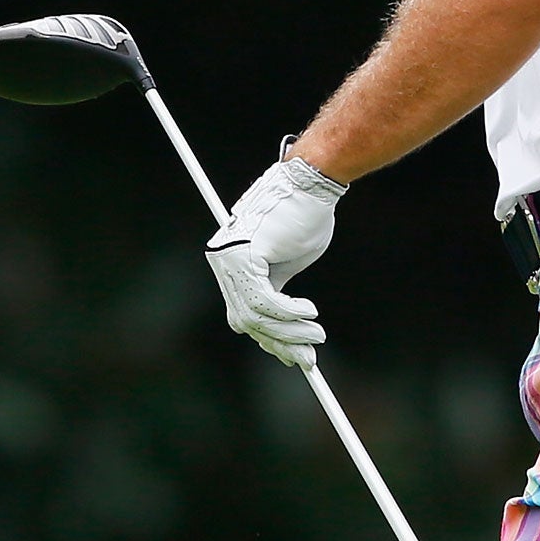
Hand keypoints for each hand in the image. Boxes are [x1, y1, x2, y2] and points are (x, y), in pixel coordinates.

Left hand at [205, 157, 346, 368]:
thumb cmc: (304, 215)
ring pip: (255, 315)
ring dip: (290, 332)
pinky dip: (289, 312)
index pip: (243, 313)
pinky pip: (265, 301)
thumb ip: (278, 290)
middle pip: (246, 319)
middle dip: (280, 343)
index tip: (293, 355)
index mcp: (231, 262)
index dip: (269, 338)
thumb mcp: (288, 262)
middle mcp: (223, 261)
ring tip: (316, 336)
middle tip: (308, 359)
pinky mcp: (245, 256)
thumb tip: (286, 330)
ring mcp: (231, 258)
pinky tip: (310, 312)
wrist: (311, 181)